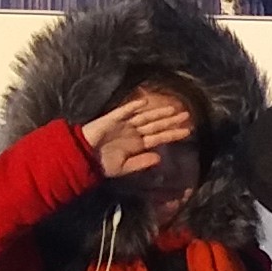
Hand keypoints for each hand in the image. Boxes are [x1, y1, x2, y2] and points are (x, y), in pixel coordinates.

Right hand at [80, 87, 197, 179]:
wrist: (83, 157)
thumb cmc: (102, 164)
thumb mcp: (123, 168)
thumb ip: (141, 163)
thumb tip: (159, 158)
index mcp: (138, 144)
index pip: (160, 137)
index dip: (173, 133)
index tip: (188, 131)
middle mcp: (134, 133)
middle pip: (156, 124)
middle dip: (171, 120)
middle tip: (187, 115)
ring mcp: (124, 124)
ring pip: (145, 116)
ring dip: (158, 112)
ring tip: (173, 109)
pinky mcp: (111, 119)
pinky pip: (123, 111)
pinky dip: (133, 107)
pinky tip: (144, 102)